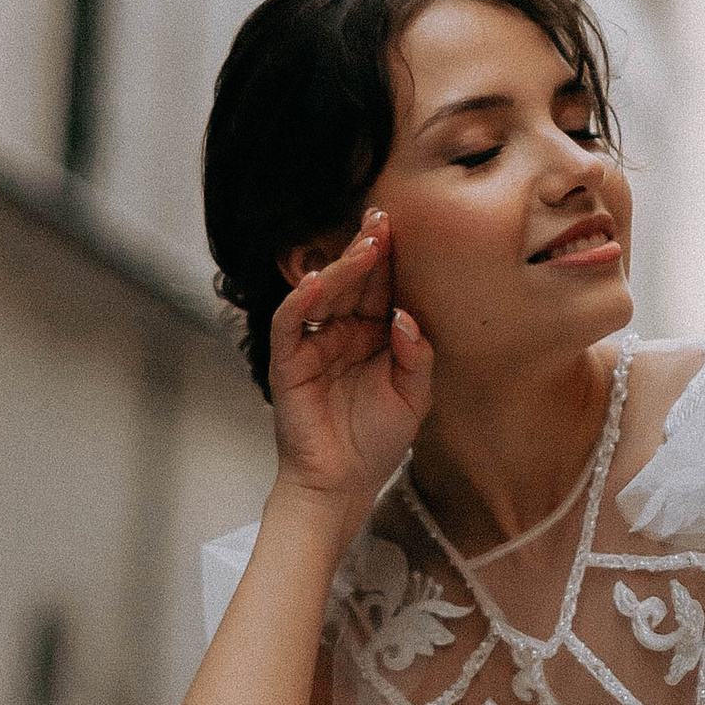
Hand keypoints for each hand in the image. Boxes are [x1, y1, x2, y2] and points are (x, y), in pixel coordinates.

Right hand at [265, 214, 432, 537]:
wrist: (343, 484)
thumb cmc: (377, 441)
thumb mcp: (414, 397)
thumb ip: (417, 356)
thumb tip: (405, 316)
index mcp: (373, 335)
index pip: (381, 287)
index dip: (390, 258)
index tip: (400, 225)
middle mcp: (341, 332)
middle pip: (352, 281)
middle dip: (366, 249)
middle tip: (381, 219)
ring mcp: (313, 344)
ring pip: (323, 294)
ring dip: (341, 267)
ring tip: (363, 245)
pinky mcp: (288, 362)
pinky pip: (289, 324)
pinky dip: (300, 301)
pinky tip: (316, 281)